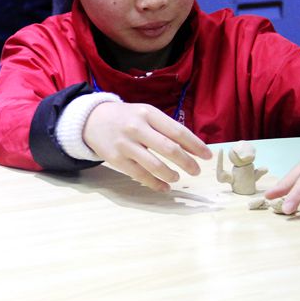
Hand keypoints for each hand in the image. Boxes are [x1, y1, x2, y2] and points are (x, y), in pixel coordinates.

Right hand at [83, 102, 212, 190]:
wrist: (92, 120)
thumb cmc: (126, 118)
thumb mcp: (145, 113)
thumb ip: (165, 127)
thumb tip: (193, 148)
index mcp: (148, 113)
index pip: (178, 131)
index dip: (196, 145)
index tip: (207, 156)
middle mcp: (137, 128)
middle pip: (169, 149)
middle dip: (187, 162)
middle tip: (196, 170)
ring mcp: (125, 144)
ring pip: (155, 165)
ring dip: (171, 175)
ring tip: (177, 177)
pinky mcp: (116, 159)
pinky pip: (140, 175)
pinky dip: (155, 184)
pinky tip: (164, 187)